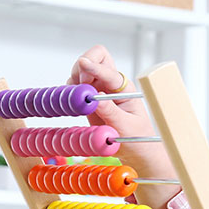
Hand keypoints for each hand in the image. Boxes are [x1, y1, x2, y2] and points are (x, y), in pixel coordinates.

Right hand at [68, 46, 179, 208]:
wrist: (137, 152)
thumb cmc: (138, 139)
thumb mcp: (126, 127)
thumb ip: (110, 111)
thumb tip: (94, 97)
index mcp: (124, 88)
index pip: (108, 69)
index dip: (94, 66)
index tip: (83, 64)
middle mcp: (112, 85)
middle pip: (96, 56)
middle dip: (83, 65)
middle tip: (80, 84)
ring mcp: (100, 90)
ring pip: (82, 70)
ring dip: (76, 78)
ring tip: (78, 97)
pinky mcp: (90, 99)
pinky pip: (76, 86)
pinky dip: (71, 90)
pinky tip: (76, 104)